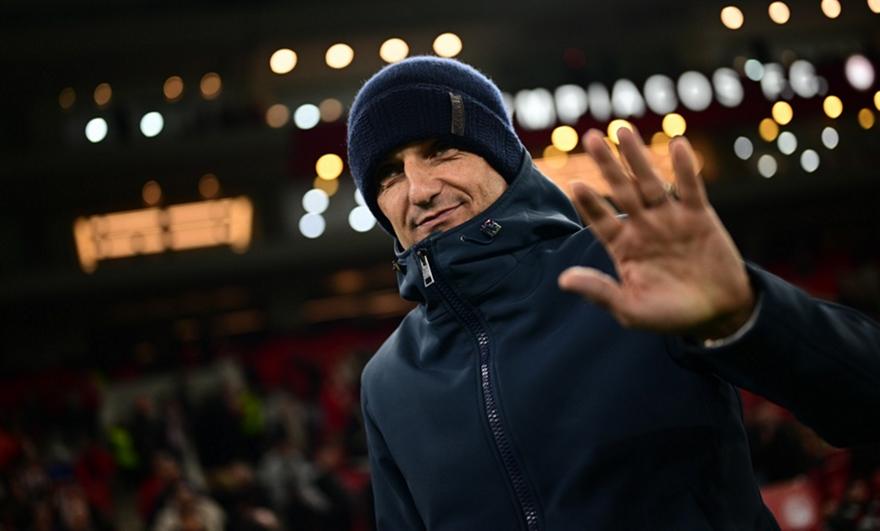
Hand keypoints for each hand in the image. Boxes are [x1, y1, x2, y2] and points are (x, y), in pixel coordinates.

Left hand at [558, 128, 755, 340]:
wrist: (718, 314)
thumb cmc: (671, 315)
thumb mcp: (631, 309)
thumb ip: (600, 291)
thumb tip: (563, 280)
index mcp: (622, 247)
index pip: (600, 219)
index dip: (590, 203)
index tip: (575, 184)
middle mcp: (643, 226)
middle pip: (621, 190)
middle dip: (606, 165)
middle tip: (590, 137)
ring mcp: (670, 218)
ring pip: (650, 182)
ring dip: (637, 157)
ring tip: (623, 130)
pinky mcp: (699, 216)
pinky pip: (689, 188)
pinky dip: (684, 168)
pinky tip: (677, 144)